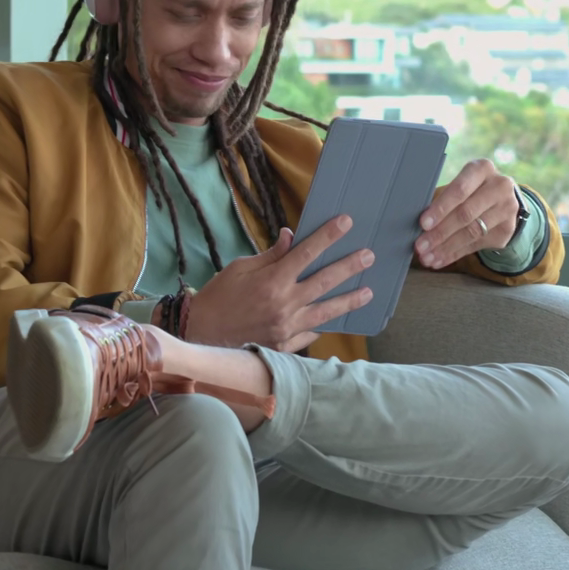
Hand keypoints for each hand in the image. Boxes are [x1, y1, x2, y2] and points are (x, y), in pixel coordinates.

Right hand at [185, 215, 374, 352]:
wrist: (200, 335)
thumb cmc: (217, 297)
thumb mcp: (239, 268)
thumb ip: (270, 255)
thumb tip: (291, 236)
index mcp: (272, 280)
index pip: (307, 253)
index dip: (328, 236)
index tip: (346, 223)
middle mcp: (284, 304)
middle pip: (324, 281)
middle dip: (349, 266)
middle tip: (369, 256)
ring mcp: (286, 328)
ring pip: (325, 311)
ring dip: (349, 300)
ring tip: (368, 292)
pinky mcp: (284, 346)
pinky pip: (310, 335)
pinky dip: (322, 327)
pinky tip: (335, 320)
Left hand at [415, 159, 520, 268]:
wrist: (503, 199)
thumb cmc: (471, 189)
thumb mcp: (460, 185)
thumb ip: (442, 199)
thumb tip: (418, 225)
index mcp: (482, 169)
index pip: (460, 190)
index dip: (441, 208)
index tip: (423, 224)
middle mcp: (500, 187)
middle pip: (466, 213)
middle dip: (440, 232)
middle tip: (421, 246)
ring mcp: (507, 209)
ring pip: (472, 232)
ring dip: (446, 247)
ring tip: (427, 257)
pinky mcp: (507, 229)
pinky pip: (477, 244)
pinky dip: (455, 254)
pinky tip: (440, 260)